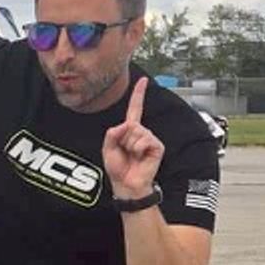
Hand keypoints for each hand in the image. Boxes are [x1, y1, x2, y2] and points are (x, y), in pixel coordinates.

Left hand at [104, 77, 163, 200]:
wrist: (127, 184)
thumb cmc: (118, 168)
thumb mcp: (107, 148)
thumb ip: (112, 133)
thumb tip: (126, 125)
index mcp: (129, 130)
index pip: (135, 108)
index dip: (139, 94)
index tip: (144, 80)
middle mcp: (141, 132)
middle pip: (130, 124)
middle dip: (123, 139)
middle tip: (125, 152)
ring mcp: (150, 138)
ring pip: (137, 132)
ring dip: (130, 146)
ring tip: (133, 156)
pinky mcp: (157, 146)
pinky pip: (145, 140)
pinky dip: (139, 149)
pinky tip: (141, 157)